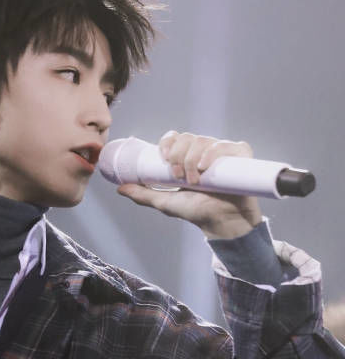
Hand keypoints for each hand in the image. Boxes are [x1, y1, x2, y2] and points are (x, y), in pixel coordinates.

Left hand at [116, 130, 263, 238]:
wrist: (220, 221)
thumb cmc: (195, 211)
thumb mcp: (165, 203)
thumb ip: (143, 195)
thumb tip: (119, 189)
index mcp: (186, 156)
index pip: (174, 137)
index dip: (168, 143)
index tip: (164, 159)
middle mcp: (203, 150)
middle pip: (187, 138)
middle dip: (178, 156)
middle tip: (179, 177)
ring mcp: (221, 151)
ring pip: (202, 140)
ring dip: (192, 159)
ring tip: (195, 180)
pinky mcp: (239, 155)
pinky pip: (225, 144)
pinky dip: (213, 152)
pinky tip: (205, 166)